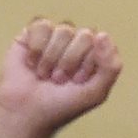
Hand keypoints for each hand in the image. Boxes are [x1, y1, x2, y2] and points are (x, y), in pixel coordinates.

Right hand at [0, 19, 121, 133]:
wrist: (26, 112)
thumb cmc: (62, 105)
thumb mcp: (95, 93)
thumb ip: (110, 67)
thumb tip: (103, 35)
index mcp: (97, 55)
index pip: (102, 43)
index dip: (89, 64)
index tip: (78, 82)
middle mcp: (78, 42)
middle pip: (84, 35)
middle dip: (71, 61)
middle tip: (60, 80)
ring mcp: (56, 36)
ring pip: (63, 30)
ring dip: (52, 58)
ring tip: (45, 75)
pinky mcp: (33, 33)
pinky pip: (41, 25)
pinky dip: (36, 48)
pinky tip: (32, 63)